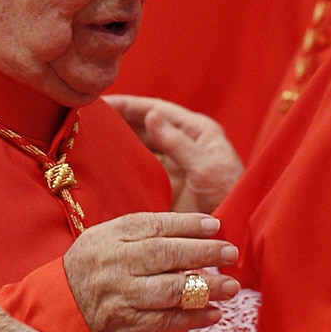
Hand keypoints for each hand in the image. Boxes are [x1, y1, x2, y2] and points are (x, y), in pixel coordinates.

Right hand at [63, 211, 240, 331]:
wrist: (56, 312)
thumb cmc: (89, 270)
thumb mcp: (103, 240)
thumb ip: (139, 232)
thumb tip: (189, 229)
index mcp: (110, 238)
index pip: (154, 226)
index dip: (187, 225)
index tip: (215, 226)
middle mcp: (116, 265)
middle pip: (165, 255)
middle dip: (202, 253)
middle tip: (231, 253)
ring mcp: (121, 297)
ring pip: (168, 290)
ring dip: (204, 288)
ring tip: (231, 287)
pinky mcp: (126, 326)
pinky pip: (165, 321)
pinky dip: (192, 318)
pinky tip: (214, 313)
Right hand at [104, 95, 243, 211]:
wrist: (240, 230)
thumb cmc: (231, 195)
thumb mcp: (206, 168)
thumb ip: (179, 143)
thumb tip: (152, 116)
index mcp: (197, 131)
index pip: (159, 110)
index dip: (131, 105)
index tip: (104, 101)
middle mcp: (185, 144)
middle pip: (147, 126)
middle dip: (121, 121)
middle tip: (90, 119)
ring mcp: (176, 165)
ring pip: (143, 147)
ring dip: (121, 143)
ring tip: (91, 140)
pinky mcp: (170, 186)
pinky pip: (143, 170)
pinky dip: (125, 167)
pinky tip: (105, 168)